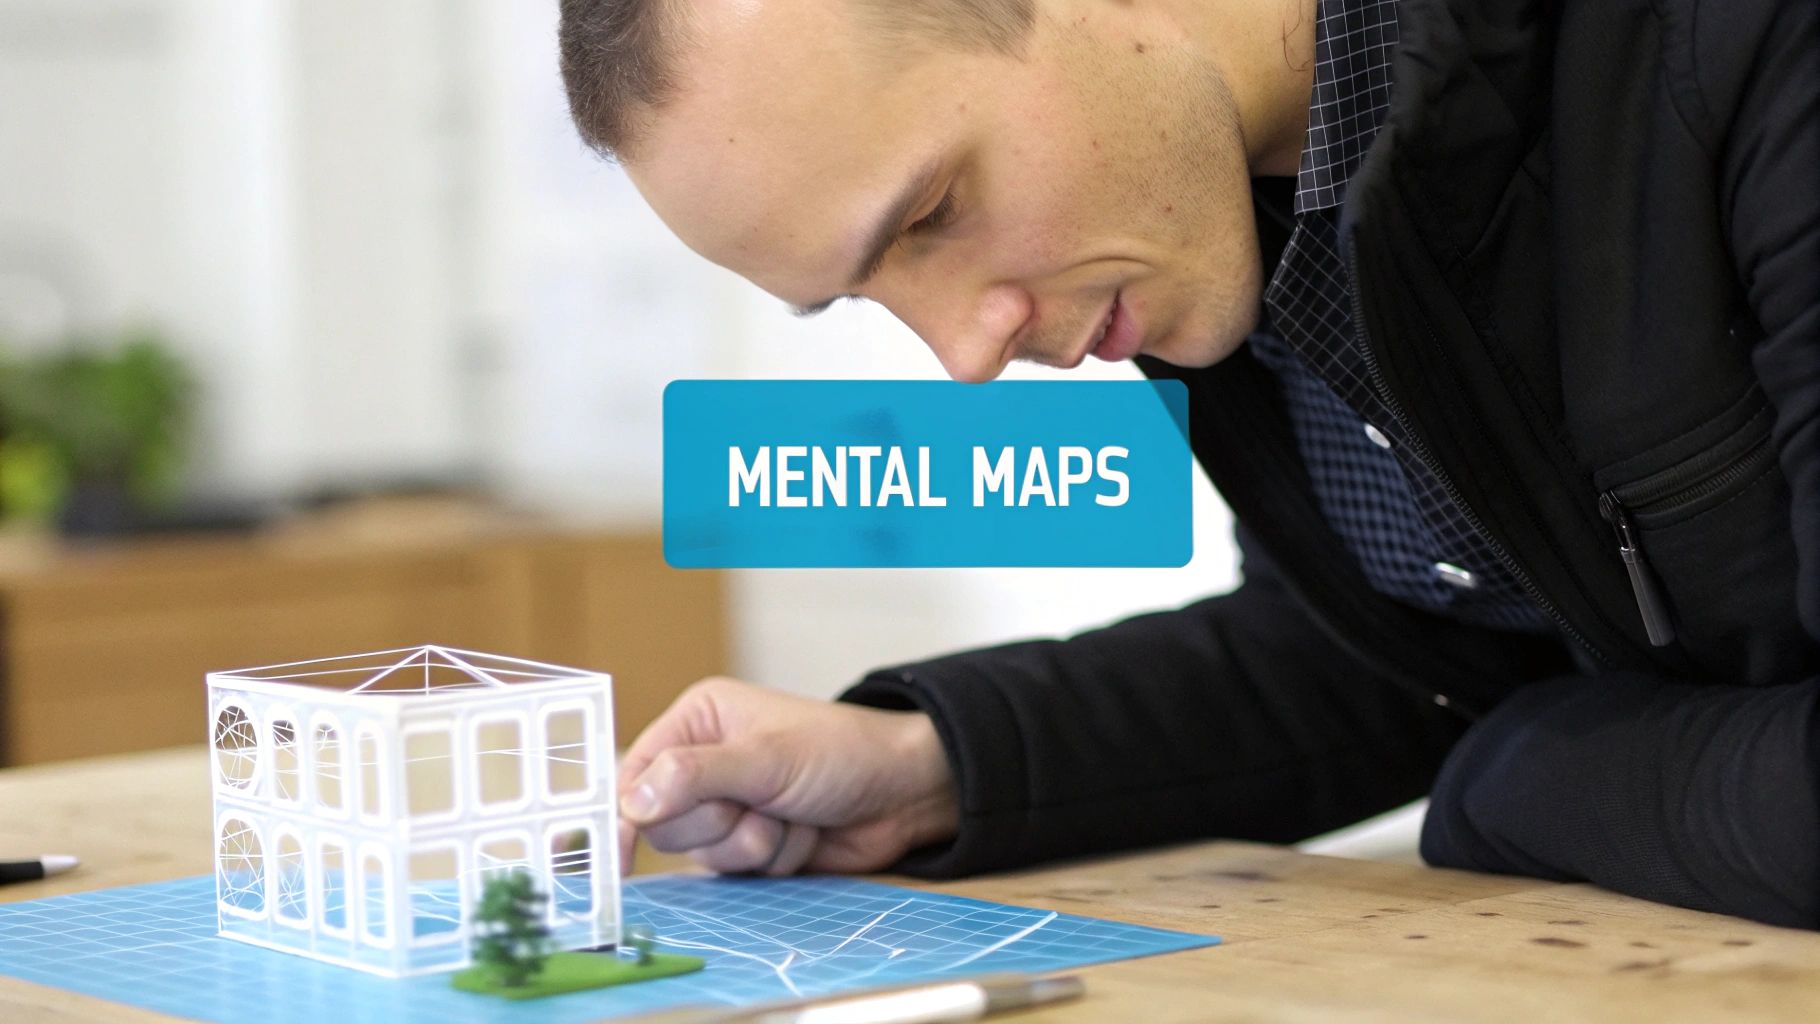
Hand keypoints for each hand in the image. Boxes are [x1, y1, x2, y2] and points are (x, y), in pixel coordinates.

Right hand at [617, 677, 959, 875]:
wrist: (905, 793)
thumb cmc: (842, 752)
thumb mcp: (766, 758)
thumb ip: (695, 777)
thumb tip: (632, 803)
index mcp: (699, 721)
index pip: (635, 775)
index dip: (627, 815)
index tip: (617, 856)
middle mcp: (704, 762)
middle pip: (663, 824)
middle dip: (718, 823)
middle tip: (760, 801)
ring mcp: (728, 806)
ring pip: (702, 853)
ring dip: (753, 842)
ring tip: (790, 812)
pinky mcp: (751, 843)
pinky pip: (736, 870)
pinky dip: (773, 858)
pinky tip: (803, 832)